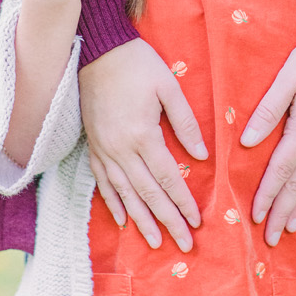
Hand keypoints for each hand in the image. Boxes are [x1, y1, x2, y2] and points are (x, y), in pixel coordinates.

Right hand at [79, 38, 207, 253]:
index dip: (183, 201)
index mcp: (142, 134)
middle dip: (167, 220)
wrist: (97, 50)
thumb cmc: (138, 64)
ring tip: (156, 242)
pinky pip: (102, 181)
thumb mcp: (168, 87)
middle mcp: (120, 148)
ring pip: (124, 193)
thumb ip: (185, 122)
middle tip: (183, 245)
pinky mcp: (93, 145)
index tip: (197, 221)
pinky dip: (113, 202)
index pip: (167, 177)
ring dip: (141, 220)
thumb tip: (201, 156)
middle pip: (147, 193)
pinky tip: (123, 219)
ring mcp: (103, 149)